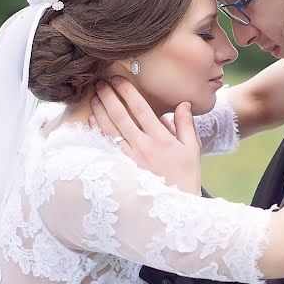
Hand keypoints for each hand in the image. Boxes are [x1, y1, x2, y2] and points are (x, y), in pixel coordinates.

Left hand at [88, 77, 201, 193]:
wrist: (175, 206)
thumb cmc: (186, 176)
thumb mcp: (192, 149)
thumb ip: (186, 124)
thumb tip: (182, 103)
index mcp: (161, 138)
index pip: (141, 109)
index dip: (128, 91)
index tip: (118, 78)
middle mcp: (143, 146)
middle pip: (121, 116)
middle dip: (109, 96)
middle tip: (100, 82)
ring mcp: (131, 157)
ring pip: (111, 129)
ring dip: (100, 110)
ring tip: (93, 96)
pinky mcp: (124, 166)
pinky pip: (108, 144)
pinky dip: (98, 130)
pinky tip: (92, 118)